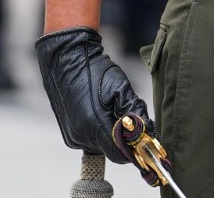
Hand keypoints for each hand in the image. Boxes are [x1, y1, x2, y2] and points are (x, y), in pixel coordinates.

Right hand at [35, 28, 153, 164]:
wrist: (65, 59)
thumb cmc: (94, 70)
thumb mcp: (121, 88)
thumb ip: (135, 113)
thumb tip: (149, 133)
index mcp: (94, 126)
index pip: (121, 154)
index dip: (135, 148)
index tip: (144, 137)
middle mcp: (81, 136)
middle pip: (112, 150)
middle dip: (124, 138)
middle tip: (130, 117)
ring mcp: (72, 137)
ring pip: (101, 146)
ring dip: (111, 134)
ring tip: (112, 110)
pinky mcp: (68, 134)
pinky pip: (90, 141)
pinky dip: (100, 132)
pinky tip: (100, 112)